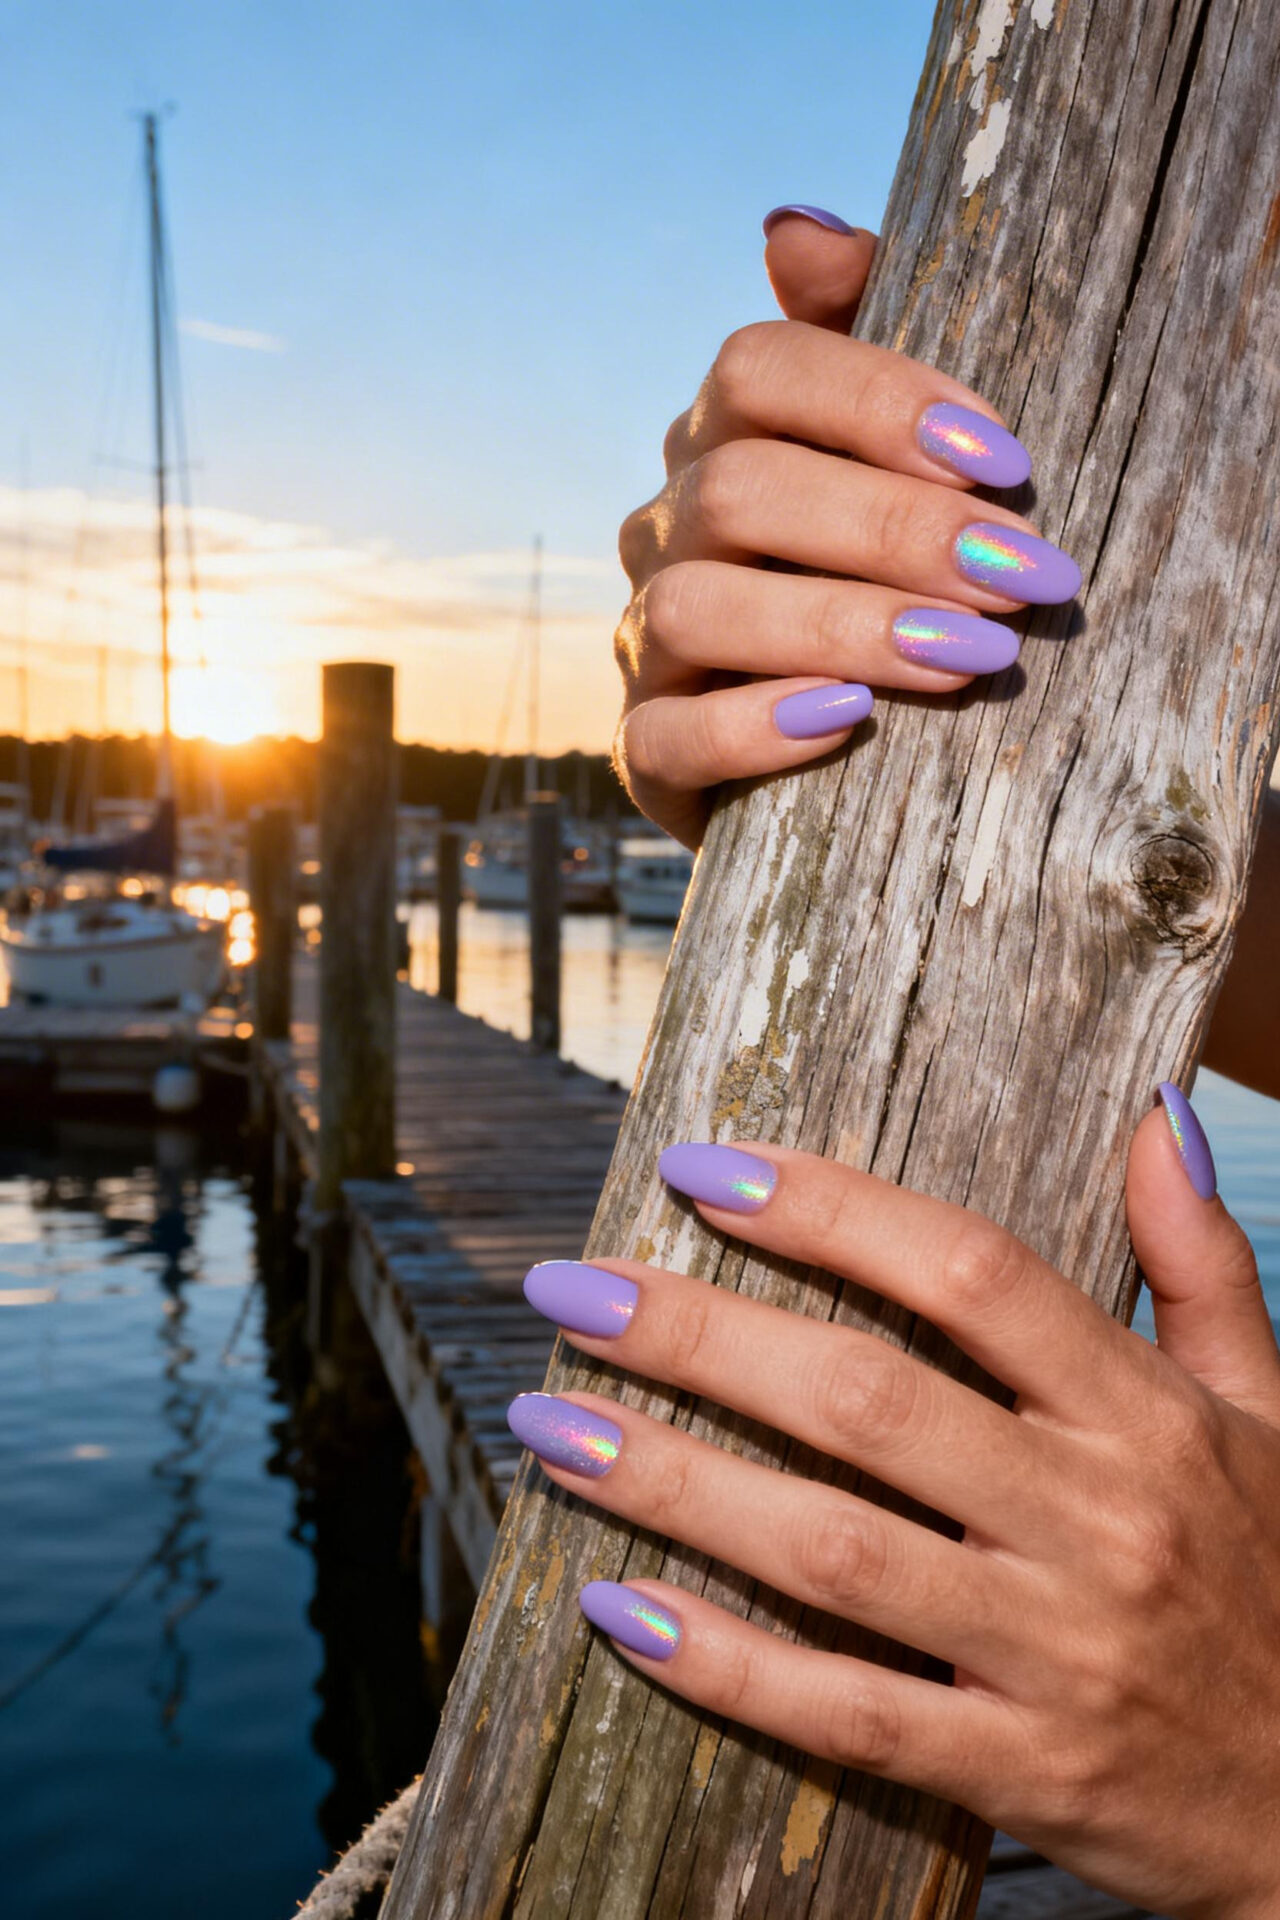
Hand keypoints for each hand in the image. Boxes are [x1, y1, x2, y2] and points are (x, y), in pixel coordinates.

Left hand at [509, 1089, 1279, 1917]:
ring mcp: (1055, 1652)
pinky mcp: (1023, 1772)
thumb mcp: (1273, 1409)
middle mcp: (1096, 1518)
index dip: (827, 1208)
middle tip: (570, 1286)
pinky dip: (724, 1663)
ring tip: (550, 1423)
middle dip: (698, 1333)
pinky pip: (846, 1713)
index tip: (702, 1167)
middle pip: (865, 1396)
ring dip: (672, 1480)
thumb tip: (1153, 1113)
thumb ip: (1202, 1263)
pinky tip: (615, 1606)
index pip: (971, 1272)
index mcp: (1146, 1413)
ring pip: (828, 1548)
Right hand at [612, 205, 1079, 849]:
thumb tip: (795, 228)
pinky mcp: (645, 750)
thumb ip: (860, 327)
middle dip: (896, 528)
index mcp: (722, 437)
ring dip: (843, 625)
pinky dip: (755, 727)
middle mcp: (668, 528)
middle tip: (1024, 577)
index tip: (1008, 461)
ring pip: (698, 608)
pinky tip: (852, 721)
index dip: (879, 400)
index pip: (760, 368)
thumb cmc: (891, 575)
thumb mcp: (897, 448)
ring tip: (973, 656)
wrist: (838, 750)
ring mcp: (646, 641)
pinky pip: (668, 735)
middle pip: (741, 489)